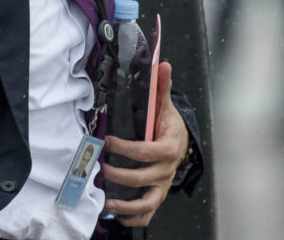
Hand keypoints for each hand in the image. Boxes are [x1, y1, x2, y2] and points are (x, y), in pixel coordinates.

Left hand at [101, 61, 188, 226]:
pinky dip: (134, 218)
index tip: (107, 141)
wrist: (183, 142)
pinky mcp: (157, 195)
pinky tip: (117, 215)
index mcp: (168, 148)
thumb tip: (163, 64)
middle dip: (119, 175)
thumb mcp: (165, 106)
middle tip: (101, 168)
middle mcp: (167, 170)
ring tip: (107, 202)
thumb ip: (161, 88)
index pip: (144, 151)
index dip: (124, 148)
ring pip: (146, 202)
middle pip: (142, 178)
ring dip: (125, 206)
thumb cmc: (168, 125)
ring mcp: (162, 185)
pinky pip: (148, 213)